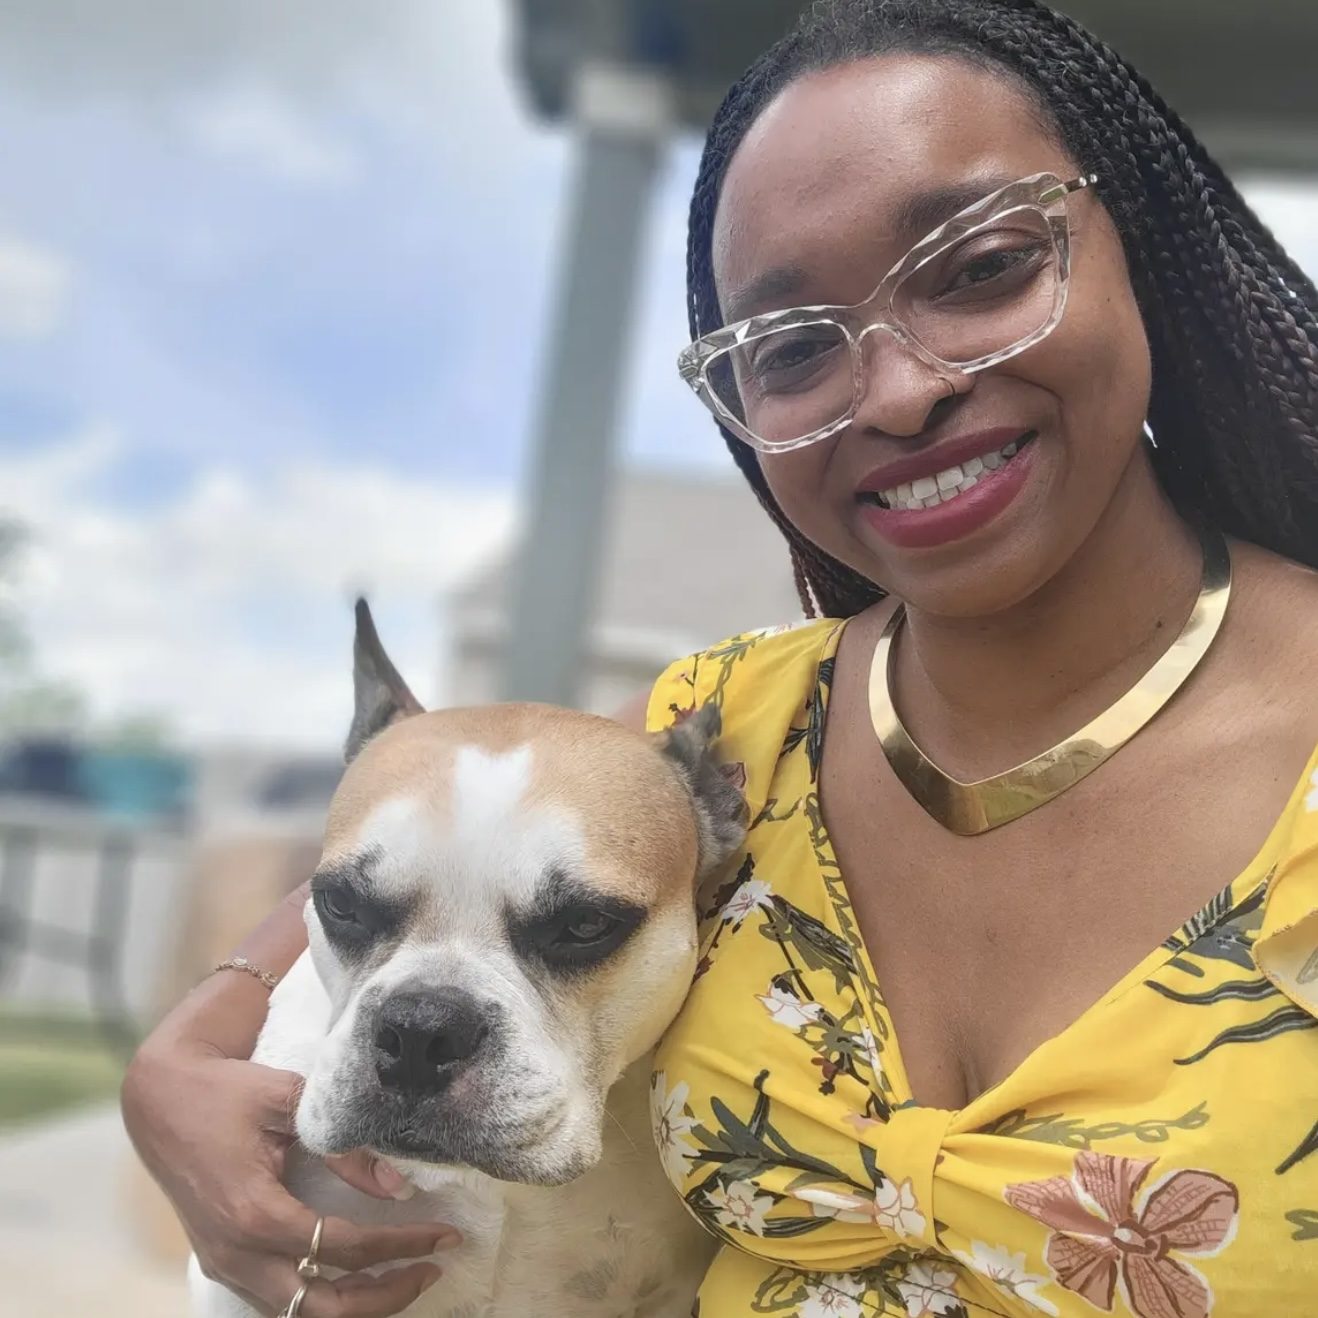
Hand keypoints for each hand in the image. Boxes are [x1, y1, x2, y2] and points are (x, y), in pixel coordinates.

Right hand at [122, 1039, 457, 1316]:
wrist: (159, 1099)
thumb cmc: (226, 1091)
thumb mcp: (290, 1103)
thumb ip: (345, 1146)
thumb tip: (400, 1185)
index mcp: (256, 1213)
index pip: (346, 1248)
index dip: (402, 1244)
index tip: (445, 1235)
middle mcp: (236, 1253)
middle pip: (323, 1307)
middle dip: (385, 1295)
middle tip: (432, 1268)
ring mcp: (224, 1263)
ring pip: (297, 1312)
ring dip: (354, 1303)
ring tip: (403, 1275)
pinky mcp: (220, 1260)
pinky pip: (275, 1299)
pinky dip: (320, 1296)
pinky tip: (353, 1275)